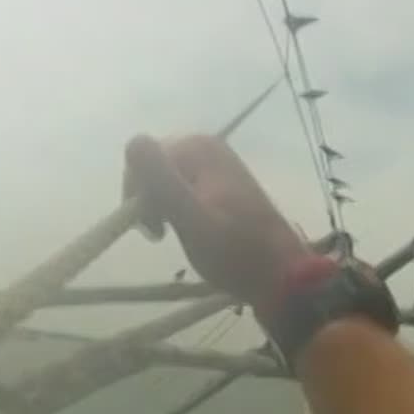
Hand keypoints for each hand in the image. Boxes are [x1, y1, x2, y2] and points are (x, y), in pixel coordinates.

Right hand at [122, 132, 309, 310]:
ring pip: (163, 179)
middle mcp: (205, 146)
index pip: (140, 159)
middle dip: (147, 199)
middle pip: (152, 166)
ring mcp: (214, 162)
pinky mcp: (219, 181)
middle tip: (161, 234)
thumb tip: (132, 140)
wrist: (280, 273)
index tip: (154, 229)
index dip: (138, 194)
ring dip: (159, 205)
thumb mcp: (192, 218)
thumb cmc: (235, 252)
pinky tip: (186, 227)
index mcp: (197, 148)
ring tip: (171, 233)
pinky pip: (180, 186)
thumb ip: (161, 180)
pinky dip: (175, 207)